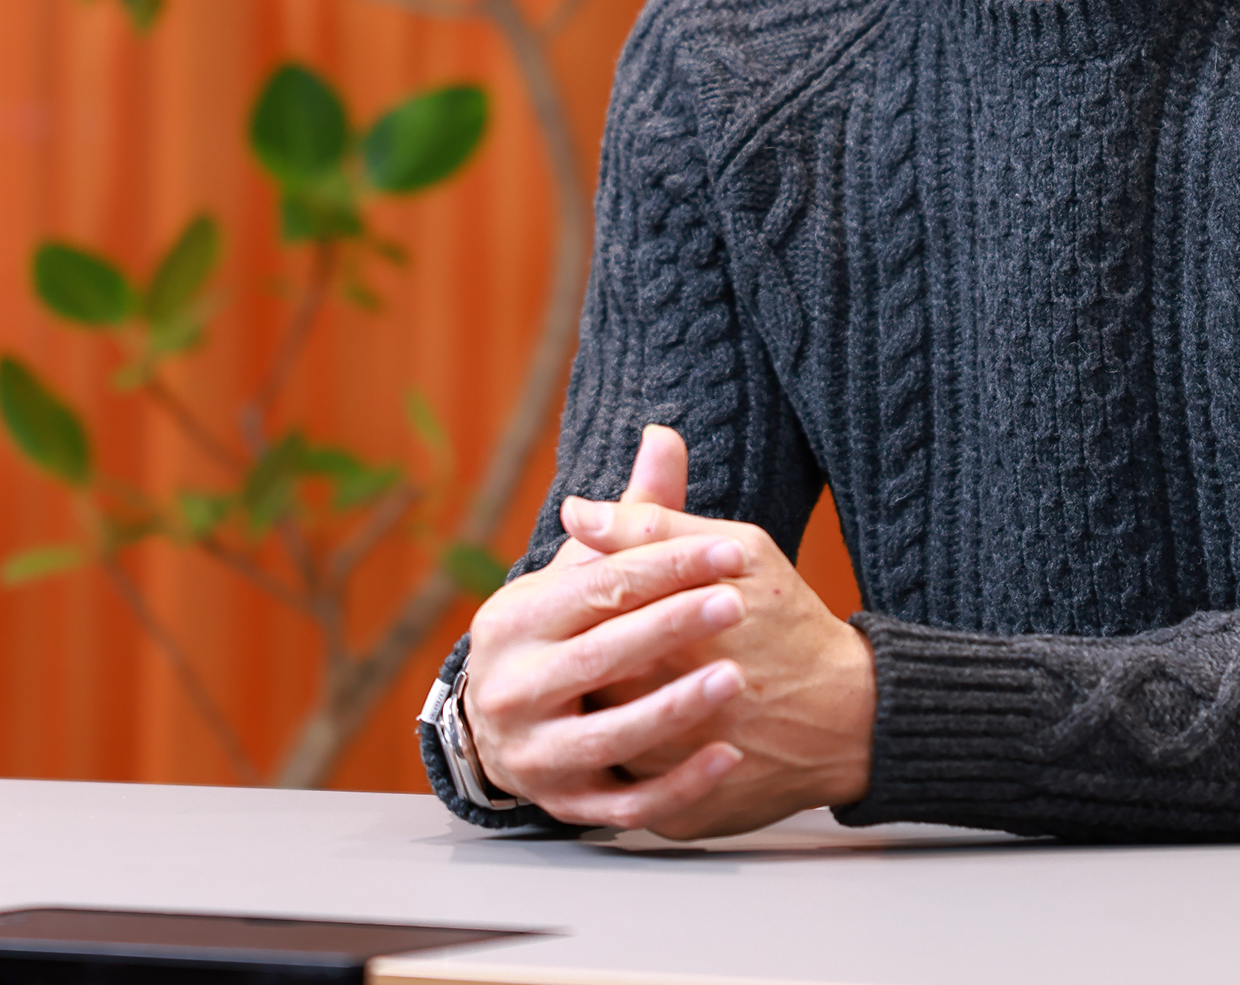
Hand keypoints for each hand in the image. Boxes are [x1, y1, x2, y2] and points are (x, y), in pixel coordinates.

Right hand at [458, 428, 752, 830]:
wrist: (505, 723)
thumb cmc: (561, 631)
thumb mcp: (582, 573)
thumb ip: (633, 515)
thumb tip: (666, 435)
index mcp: (512, 621)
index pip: (599, 587)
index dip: (668, 566)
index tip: (731, 555)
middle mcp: (510, 691)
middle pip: (600, 656)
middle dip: (671, 627)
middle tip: (734, 605)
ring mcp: (535, 755)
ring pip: (610, 735)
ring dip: (674, 707)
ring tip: (734, 679)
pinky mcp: (564, 805)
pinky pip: (626, 803)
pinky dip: (678, 785)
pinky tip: (727, 756)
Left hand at [561, 444, 875, 839]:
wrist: (851, 718)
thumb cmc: (794, 627)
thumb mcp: (737, 554)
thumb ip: (650, 526)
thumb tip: (576, 510)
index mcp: (654, 647)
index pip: (585, 624)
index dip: (589, 606)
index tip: (610, 600)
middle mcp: (650, 718)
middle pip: (585, 687)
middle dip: (595, 663)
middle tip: (618, 649)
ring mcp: (661, 778)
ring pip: (601, 744)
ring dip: (607, 716)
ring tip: (635, 689)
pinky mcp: (677, 819)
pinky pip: (633, 795)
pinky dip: (637, 766)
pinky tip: (652, 737)